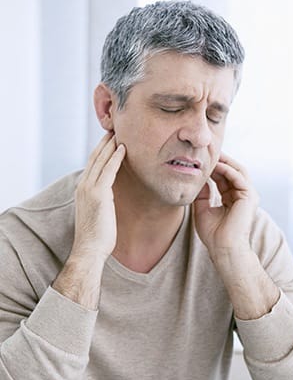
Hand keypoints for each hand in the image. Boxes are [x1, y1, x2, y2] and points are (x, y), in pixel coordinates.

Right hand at [72, 133, 125, 261]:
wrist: (89, 249)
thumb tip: (110, 194)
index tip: (109, 140)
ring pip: (101, 160)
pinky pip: (109, 170)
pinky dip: (116, 158)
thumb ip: (101, 199)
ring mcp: (89, 188)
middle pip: (94, 158)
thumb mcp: (97, 212)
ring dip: (110, 145)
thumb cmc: (96, 235)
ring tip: (119, 133)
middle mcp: (83, 185)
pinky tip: (123, 149)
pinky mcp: (99, 194)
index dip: (100, 151)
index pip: (92, 164)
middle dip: (104, 143)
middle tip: (113, 130)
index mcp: (82, 189)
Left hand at [194, 153, 258, 264]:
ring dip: (224, 161)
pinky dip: (227, 169)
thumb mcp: (202, 209)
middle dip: (219, 160)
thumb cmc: (213, 234)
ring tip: (211, 154)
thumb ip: (202, 194)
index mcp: (232, 198)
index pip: (223, 177)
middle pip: (231, 171)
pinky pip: (238, 177)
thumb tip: (199, 179)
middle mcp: (241, 195)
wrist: (223, 249)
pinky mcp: (249, 197)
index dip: (212, 167)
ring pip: (237, 170)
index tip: (199, 159)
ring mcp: (247, 195)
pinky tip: (215, 165)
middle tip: (206, 151)